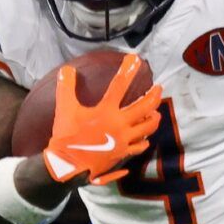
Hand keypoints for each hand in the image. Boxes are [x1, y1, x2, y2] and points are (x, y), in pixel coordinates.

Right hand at [42, 54, 162, 184]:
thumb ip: (66, 87)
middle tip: (158, 87)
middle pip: (144, 107)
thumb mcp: (64, 108)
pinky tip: (145, 137)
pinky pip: (139, 146)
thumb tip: (66, 69)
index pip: (120, 85)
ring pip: (147, 127)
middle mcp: (120, 125)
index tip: (135, 59)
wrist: (68, 165)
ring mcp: (123, 140)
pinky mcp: (122, 153)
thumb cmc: (66, 136)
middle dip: (154, 95)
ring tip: (156, 112)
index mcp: (106, 111)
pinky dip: (144, 140)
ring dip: (154, 117)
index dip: (128, 69)